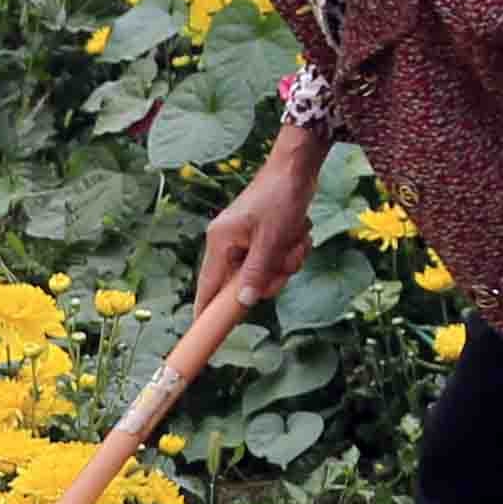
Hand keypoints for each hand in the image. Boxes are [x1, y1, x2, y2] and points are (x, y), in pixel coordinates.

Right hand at [196, 127, 328, 326]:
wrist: (297, 167)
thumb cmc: (281, 198)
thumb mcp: (272, 240)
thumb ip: (257, 273)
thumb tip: (245, 303)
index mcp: (220, 242)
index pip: (208, 287)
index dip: (207, 312)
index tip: (204, 335)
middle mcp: (227, 244)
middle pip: (243, 284)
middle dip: (272, 275)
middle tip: (287, 260)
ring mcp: (244, 241)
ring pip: (264, 273)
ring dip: (286, 262)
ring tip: (297, 239)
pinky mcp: (260, 238)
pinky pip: (273, 260)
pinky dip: (289, 252)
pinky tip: (298, 234)